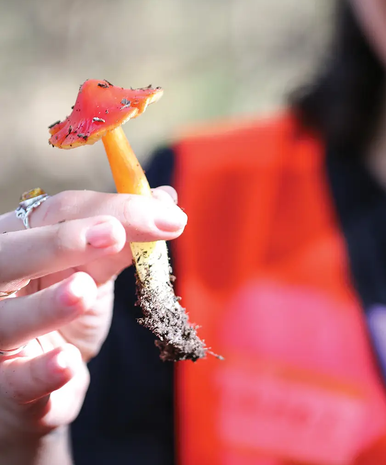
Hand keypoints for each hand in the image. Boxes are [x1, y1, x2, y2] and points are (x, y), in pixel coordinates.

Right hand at [0, 186, 185, 447]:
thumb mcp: (93, 270)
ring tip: (83, 290)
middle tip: (113, 235)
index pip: (55, 213)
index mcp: (18, 241)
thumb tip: (166, 198)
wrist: (39, 388)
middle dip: (63, 242)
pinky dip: (42, 372)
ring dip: (47, 305)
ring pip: (7, 319)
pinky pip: (17, 381)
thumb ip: (123, 238)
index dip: (107, 209)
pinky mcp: (3, 390)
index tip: (162, 214)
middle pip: (12, 255)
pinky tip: (68, 362)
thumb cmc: (63, 315)